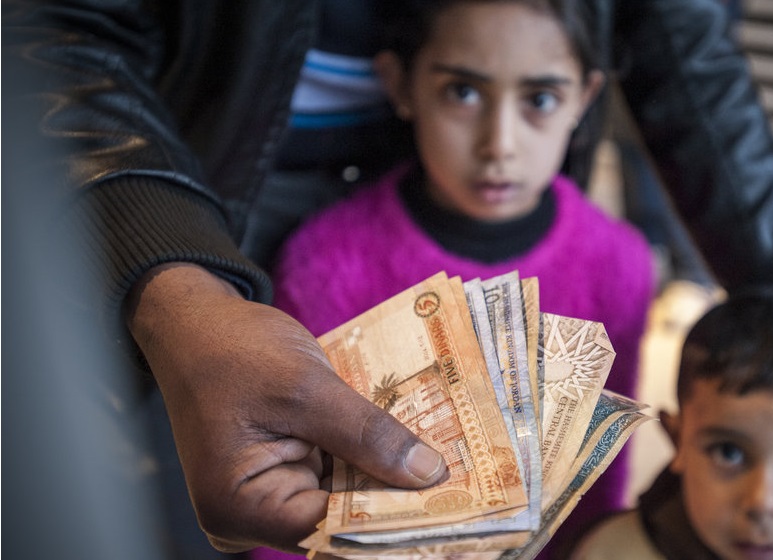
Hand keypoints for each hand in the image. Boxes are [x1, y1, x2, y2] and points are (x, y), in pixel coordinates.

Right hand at [126, 263, 447, 552]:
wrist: (197, 323)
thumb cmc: (233, 350)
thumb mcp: (306, 387)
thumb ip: (367, 434)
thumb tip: (428, 475)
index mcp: (239, 506)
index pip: (332, 532)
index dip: (394, 521)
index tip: (455, 508)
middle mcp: (251, 517)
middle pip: (342, 524)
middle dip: (400, 502)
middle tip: (469, 490)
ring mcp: (270, 498)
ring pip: (346, 501)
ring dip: (392, 481)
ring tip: (455, 467)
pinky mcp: (288, 476)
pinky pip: (339, 478)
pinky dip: (373, 462)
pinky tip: (420, 449)